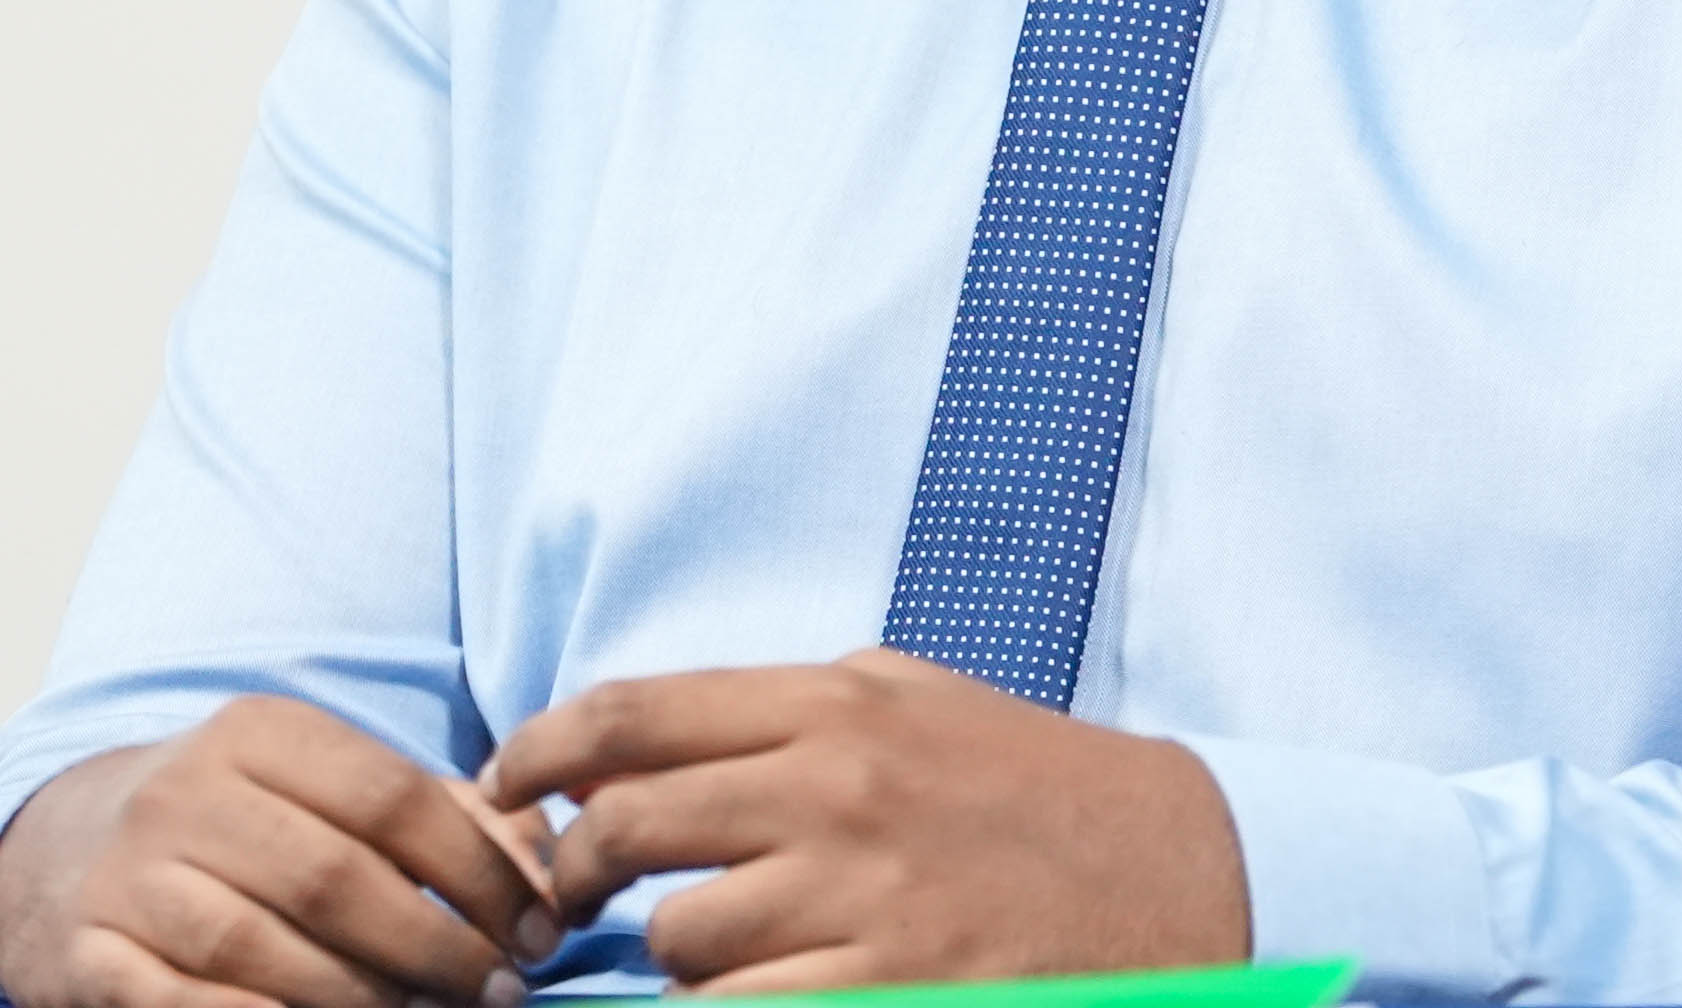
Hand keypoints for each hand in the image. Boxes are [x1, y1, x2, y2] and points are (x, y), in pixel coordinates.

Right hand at [0, 696, 558, 1007]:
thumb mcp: (321, 789)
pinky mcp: (90, 961)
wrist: (62, 854)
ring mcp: (130, 880)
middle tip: (500, 992)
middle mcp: (184, 795)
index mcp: (258, 733)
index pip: (395, 799)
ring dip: (369, 1002)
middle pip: (337, 879)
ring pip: (270, 953)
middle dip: (438, 949)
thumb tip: (545, 867)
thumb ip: (438, 815)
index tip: (537, 931)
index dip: (480, 873)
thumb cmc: (237, 826)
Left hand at [480, 646, 1249, 992]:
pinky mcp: (883, 995)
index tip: (501, 785)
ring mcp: (857, 902)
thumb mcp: (917, 702)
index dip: (538, 753)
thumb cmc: (1033, 787)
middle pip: (625, 831)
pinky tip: (756, 995)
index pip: (631, 715)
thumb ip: (792, 711)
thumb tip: (652, 737)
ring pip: (676, 945)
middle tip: (564, 906)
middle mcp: (834, 792)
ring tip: (722, 956)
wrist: (1180, 877)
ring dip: (675, 962)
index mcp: (834, 706)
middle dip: (572, 875)